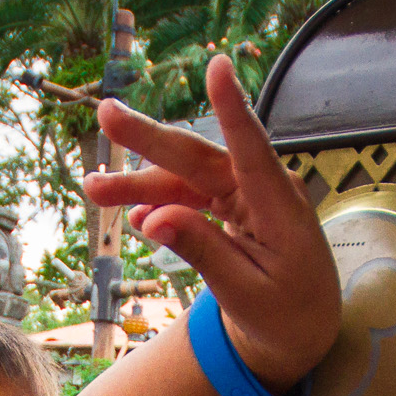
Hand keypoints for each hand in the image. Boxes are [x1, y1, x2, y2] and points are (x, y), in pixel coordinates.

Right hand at [85, 55, 338, 392]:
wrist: (303, 328)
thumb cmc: (284, 313)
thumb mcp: (244, 293)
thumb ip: (203, 252)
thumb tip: (153, 220)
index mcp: (280, 209)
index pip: (253, 152)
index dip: (232, 109)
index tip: (218, 66)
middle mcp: (263, 191)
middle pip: (199, 159)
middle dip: (149, 140)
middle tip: (105, 114)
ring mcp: (246, 195)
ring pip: (185, 179)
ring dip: (139, 183)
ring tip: (93, 188)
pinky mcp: (232, 204)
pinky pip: (189, 196)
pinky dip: (160, 204)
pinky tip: (134, 214)